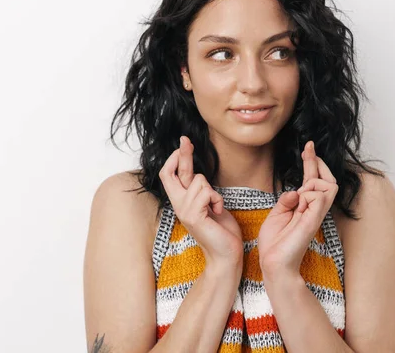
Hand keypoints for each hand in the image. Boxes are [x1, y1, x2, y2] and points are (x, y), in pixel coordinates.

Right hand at [159, 135, 243, 268]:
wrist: (225, 254)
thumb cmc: (220, 230)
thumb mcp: (209, 204)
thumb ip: (200, 191)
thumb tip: (197, 174)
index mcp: (181, 201)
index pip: (169, 175)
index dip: (175, 158)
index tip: (184, 144)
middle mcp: (178, 204)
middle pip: (173, 172)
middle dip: (182, 154)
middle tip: (185, 139)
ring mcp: (184, 211)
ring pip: (200, 181)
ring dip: (213, 191)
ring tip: (216, 207)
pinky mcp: (193, 216)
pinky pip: (206, 193)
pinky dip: (217, 200)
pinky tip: (218, 212)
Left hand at [257, 141, 338, 277]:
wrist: (273, 263)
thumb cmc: (275, 242)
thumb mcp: (277, 214)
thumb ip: (287, 200)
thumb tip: (295, 190)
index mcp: (304, 206)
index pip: (313, 180)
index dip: (312, 162)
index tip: (308, 146)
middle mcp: (314, 209)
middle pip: (327, 179)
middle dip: (318, 161)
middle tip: (309, 149)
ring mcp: (316, 214)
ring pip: (328, 185)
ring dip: (312, 182)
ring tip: (298, 196)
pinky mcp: (314, 220)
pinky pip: (320, 197)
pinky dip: (309, 194)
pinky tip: (299, 202)